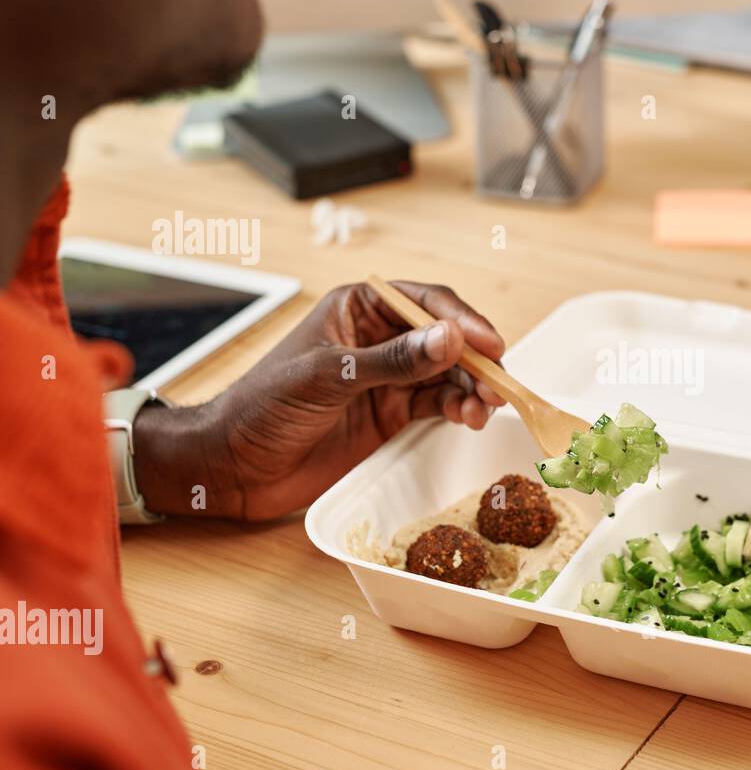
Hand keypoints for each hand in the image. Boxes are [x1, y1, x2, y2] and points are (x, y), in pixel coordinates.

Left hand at [134, 281, 506, 520]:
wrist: (233, 465)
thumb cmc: (262, 406)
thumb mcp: (328, 376)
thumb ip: (394, 360)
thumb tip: (450, 339)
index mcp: (359, 309)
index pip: (424, 303)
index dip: (462, 321)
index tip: (488, 345)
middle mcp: (379, 338)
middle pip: (446, 338)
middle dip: (476, 359)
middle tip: (497, 384)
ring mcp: (388, 378)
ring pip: (448, 373)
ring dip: (473, 387)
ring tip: (485, 408)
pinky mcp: (392, 414)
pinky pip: (438, 403)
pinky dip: (460, 409)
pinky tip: (469, 417)